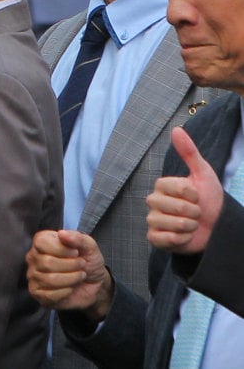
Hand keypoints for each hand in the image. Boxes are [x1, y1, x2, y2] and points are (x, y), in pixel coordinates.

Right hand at [27, 229, 112, 321]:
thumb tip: (62, 234)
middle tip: (81, 266)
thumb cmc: (88, 262)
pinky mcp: (37, 293)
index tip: (76, 252)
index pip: (41, 243)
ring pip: (49, 279)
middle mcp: (33, 257)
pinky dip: (66, 292)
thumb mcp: (89, 247)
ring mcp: (33, 276)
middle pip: (46, 263)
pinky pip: (49, 295)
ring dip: (71, 279)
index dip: (62, 249)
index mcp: (42, 242)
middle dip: (71, 266)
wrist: (94, 283)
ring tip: (79, 276)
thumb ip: (77, 238)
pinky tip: (71, 288)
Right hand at [150, 127, 223, 254]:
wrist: (216, 227)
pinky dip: (180, 239)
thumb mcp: (203, 174)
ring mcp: (153, 220)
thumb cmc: (209, 200)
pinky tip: (184, 236)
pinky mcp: (155, 238)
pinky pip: (165, 239)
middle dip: (194, 212)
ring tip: (192, 225)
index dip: (193, 194)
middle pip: (174, 207)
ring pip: (171, 224)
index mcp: (161, 186)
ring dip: (189, 227)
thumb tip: (177, 128)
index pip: (176, 188)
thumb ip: (189, 152)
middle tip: (197, 213)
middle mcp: (153, 202)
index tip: (198, 197)